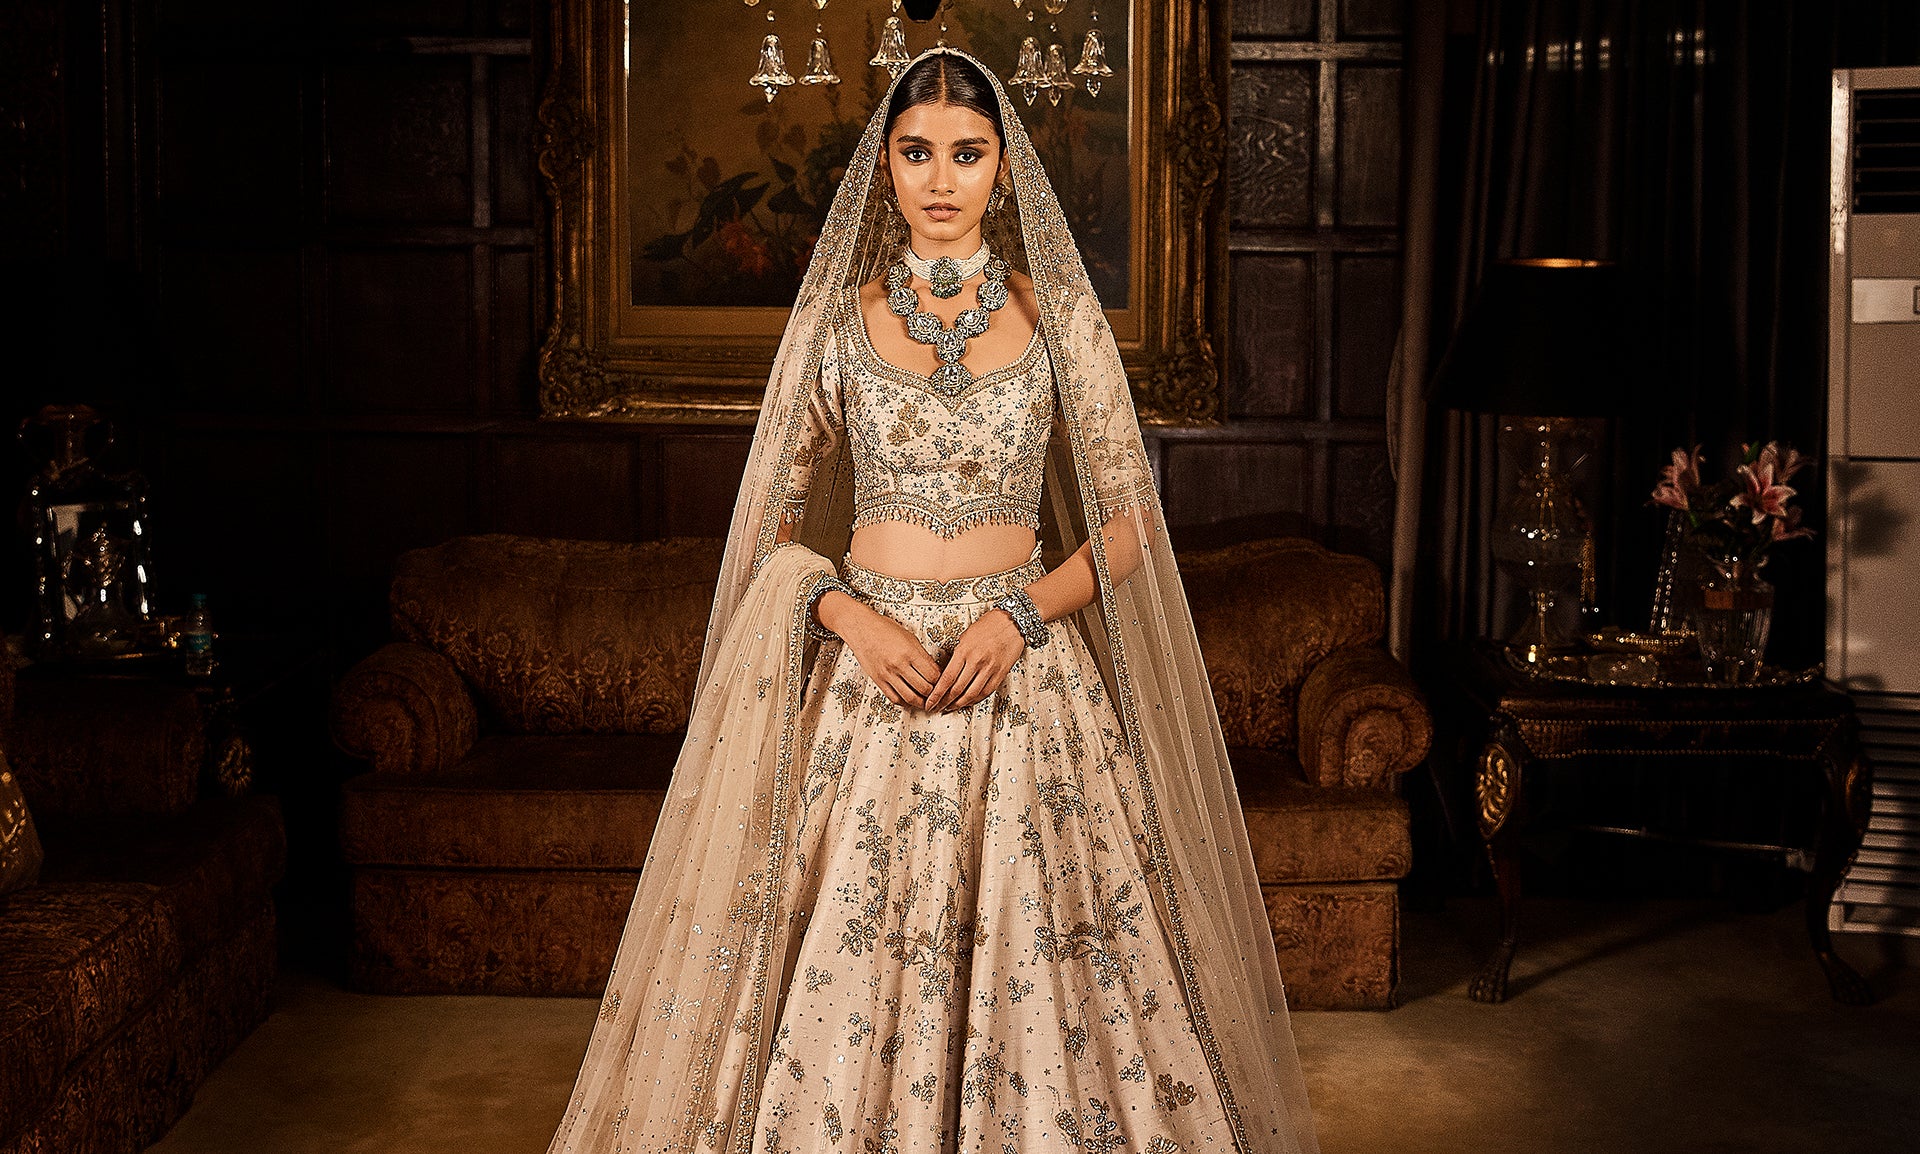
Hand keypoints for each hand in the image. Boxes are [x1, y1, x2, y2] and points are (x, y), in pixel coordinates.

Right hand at [827, 594, 942, 708]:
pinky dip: (904, 702)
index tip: (943, 682)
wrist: (861, 627)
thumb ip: (922, 655)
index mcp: (910, 652)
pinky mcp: (878, 680)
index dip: (941, 681)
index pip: (933, 675)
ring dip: (921, 702)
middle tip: (937, 694)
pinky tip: (909, 699)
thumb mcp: (910, 637)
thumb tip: (934, 670)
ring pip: (910, 697)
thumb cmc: (884, 628)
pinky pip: (894, 698)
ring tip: (925, 701)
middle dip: (933, 694)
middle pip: (924, 689)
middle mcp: (899, 664)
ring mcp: (887, 674)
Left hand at [925, 609, 1025, 711]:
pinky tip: (967, 702)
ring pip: (971, 694)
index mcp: (964, 651)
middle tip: (937, 707)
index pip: (947, 678)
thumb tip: (947, 672)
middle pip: (957, 689)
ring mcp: (990, 669)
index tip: (930, 702)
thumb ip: (957, 655)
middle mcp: (977, 661)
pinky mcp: (1001, 673)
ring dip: (959, 704)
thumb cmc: (988, 626)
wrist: (1012, 622)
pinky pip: (986, 692)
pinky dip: (975, 700)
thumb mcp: (965, 636)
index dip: (937, 694)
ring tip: (950, 708)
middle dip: (945, 702)